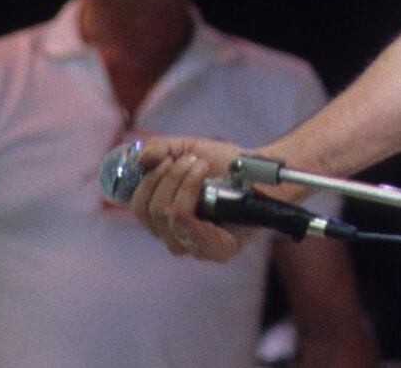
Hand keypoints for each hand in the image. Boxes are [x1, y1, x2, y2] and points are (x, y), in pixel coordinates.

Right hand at [127, 136, 244, 261]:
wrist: (261, 169)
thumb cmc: (224, 163)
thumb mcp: (188, 148)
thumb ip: (161, 148)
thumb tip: (140, 160)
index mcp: (163, 216)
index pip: (139, 208)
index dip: (149, 181)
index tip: (168, 159)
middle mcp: (176, 235)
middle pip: (153, 213)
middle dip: (170, 179)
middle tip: (193, 160)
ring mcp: (196, 247)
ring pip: (172, 219)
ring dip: (184, 186)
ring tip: (202, 166)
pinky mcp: (219, 251)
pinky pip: (195, 237)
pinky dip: (195, 207)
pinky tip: (206, 190)